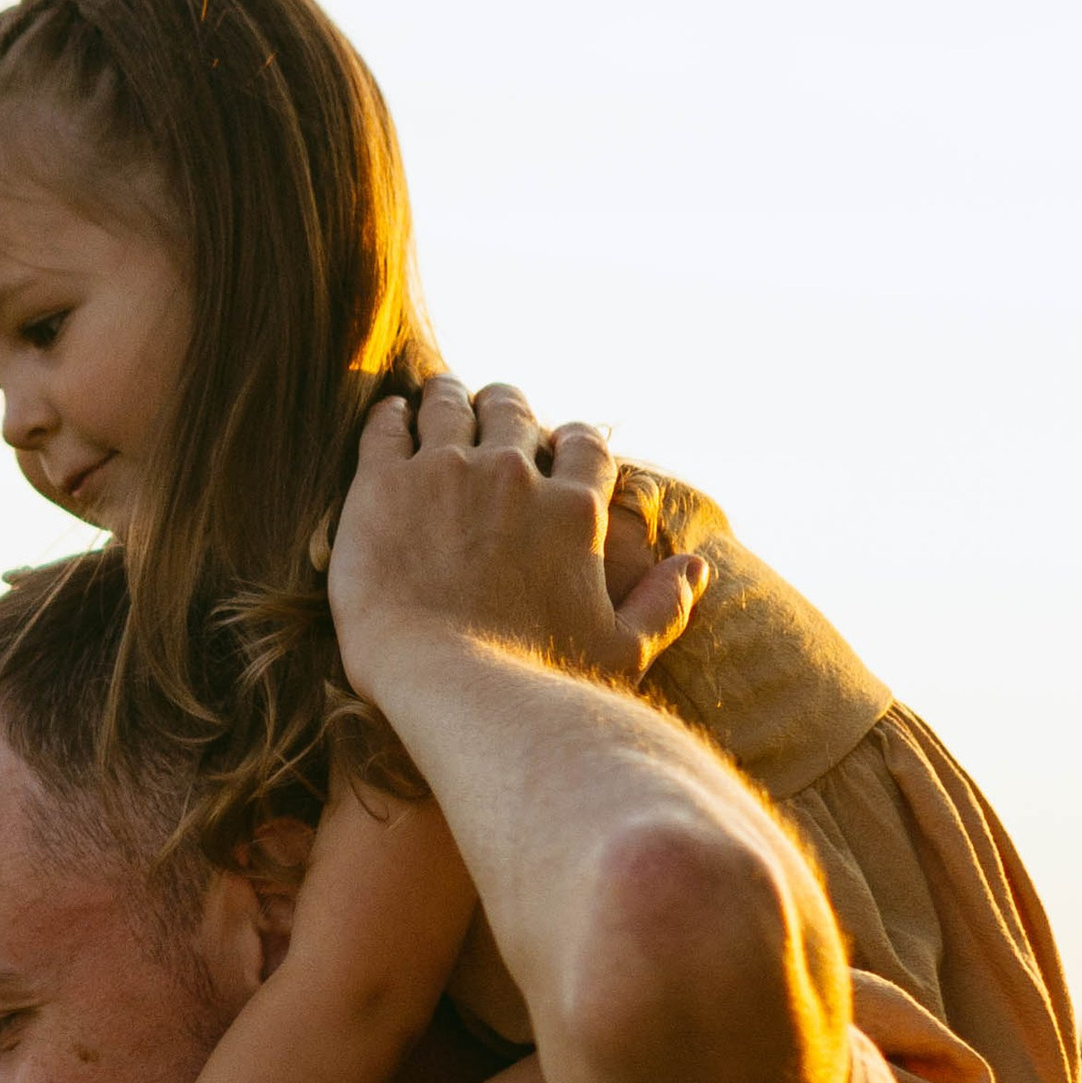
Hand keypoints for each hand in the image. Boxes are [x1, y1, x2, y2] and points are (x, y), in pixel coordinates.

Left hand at [329, 381, 707, 700]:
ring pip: (448, 404)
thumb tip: (697, 567)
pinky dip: (391, 417)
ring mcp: (445, 473)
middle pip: (510, 411)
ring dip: (446, 396)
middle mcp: (513, 475)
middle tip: (488, 409)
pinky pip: (386, 427)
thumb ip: (664, 606)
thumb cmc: (537, 682)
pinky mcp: (384, 485)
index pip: (582, 444)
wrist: (449, 686)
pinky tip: (391, 417)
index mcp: (574, 508)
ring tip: (438, 396)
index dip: (568, 438)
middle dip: (503, 406)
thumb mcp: (622, 652)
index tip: (552, 444)